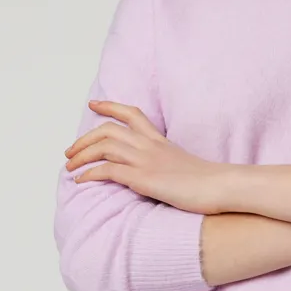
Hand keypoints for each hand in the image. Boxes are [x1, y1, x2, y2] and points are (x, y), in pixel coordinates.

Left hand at [65, 101, 229, 213]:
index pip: (131, 114)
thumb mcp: (185, 165)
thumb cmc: (209, 183)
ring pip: (102, 146)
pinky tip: (80, 180)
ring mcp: (145, 160)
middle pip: (107, 130)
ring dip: (81, 156)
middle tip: (70, 151)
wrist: (221, 186)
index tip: (94, 104)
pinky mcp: (142, 178)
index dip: (109, 106)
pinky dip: (89, 173)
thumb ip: (168, 163)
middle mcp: (149, 145)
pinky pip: (107, 170)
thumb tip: (161, 172)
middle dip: (84, 139)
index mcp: (159, 139)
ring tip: (69, 166)